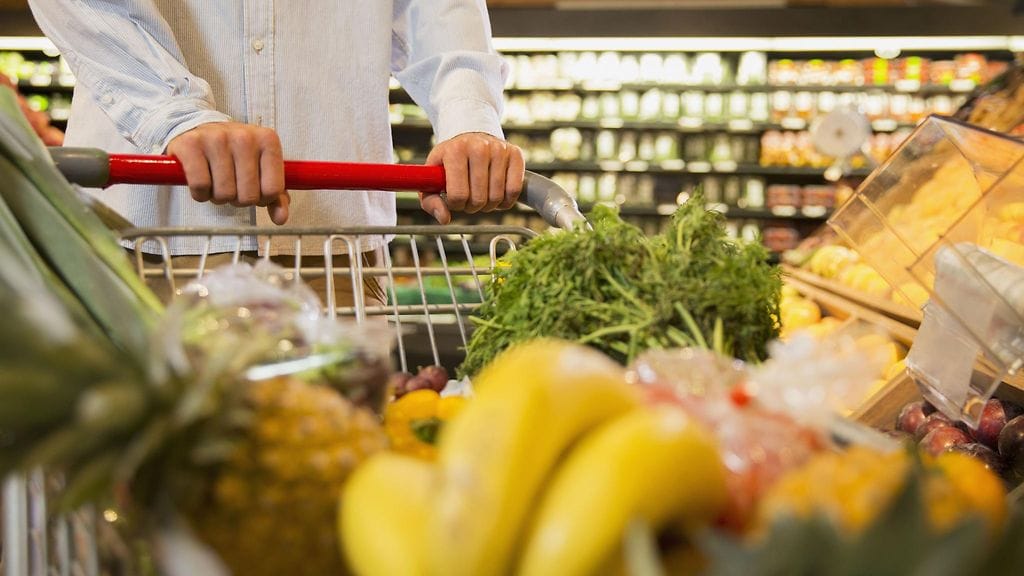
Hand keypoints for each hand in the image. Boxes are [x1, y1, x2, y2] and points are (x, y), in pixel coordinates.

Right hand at [167, 122, 289, 224]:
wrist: (200, 130)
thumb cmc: (235, 154)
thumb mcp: (260, 169)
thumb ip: (275, 196)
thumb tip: (280, 218)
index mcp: (268, 140)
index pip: (273, 190)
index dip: (262, 199)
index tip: (253, 189)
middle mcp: (244, 136)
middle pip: (248, 196)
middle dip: (238, 199)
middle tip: (232, 186)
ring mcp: (216, 138)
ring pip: (224, 193)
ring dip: (218, 197)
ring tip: (216, 182)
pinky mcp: (191, 144)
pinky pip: (200, 186)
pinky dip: (200, 194)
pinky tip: (202, 183)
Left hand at [422, 133, 523, 223]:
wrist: (471, 139)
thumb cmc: (450, 162)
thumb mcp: (432, 178)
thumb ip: (431, 201)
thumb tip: (444, 218)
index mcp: (455, 151)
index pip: (458, 195)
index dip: (455, 205)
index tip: (454, 198)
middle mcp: (479, 147)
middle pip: (479, 199)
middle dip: (472, 206)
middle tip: (468, 198)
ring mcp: (499, 149)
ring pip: (497, 197)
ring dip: (488, 205)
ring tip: (481, 195)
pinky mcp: (515, 154)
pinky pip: (514, 191)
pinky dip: (506, 201)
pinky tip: (497, 194)